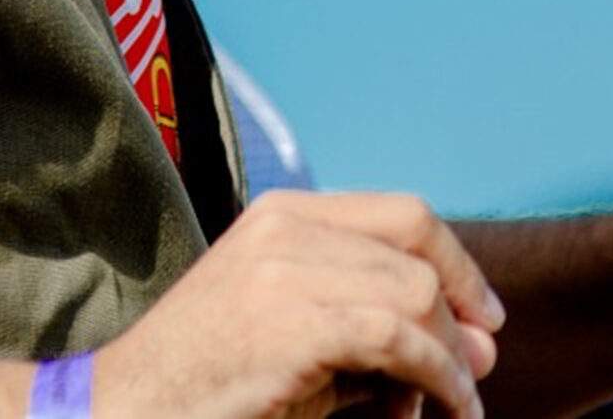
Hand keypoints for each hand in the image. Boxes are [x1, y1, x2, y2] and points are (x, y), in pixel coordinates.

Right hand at [94, 189, 503, 418]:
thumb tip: (481, 345)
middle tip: (480, 367)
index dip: (457, 263)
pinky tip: (442, 405)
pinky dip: (436, 374)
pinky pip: (396, 338)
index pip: (404, 215)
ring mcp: (285, 269)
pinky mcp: (291, 324)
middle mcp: (287, 226)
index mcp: (285, 213)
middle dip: (462, 310)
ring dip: (452, 354)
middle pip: (416, 250)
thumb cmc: (211, 381)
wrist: (129, 407)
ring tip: (458, 399)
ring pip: (414, 293)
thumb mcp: (296, 332)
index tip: (483, 315)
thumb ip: (380, 331)